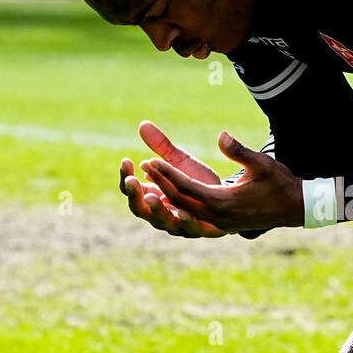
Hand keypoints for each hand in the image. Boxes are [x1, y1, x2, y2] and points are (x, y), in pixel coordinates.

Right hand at [119, 121, 226, 237]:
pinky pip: (189, 228)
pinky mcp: (198, 229)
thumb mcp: (179, 162)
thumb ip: (162, 146)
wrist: (228, 200)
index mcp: (151, 195)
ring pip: (160, 221)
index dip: (125, 176)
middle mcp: (159, 213)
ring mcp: (176, 224)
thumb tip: (143, 123)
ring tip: (152, 197)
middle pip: (138, 208)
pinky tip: (186, 212)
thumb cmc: (198, 181)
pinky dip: (186, 222)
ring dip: (155, 209)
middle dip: (134, 195)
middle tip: (132, 181)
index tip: (126, 160)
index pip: (129, 189)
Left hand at [142, 131, 304, 232]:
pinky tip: (170, 193)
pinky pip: (193, 214)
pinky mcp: (221, 225)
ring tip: (151, 178)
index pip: (186, 187)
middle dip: (160, 183)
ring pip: (185, 209)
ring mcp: (219, 224)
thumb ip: (240, 151)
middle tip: (143, 166)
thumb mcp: (262, 164)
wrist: (295, 208)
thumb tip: (221, 136)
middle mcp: (218, 217)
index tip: (149, 160)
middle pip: (180, 200)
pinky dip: (179, 203)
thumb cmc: (279, 183)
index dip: (166, 174)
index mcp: (224, 202)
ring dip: (167, 194)